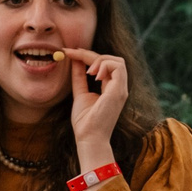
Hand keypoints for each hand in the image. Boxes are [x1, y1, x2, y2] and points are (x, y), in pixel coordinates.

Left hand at [69, 52, 128, 168]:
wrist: (89, 138)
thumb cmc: (85, 121)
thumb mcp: (80, 93)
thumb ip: (79, 76)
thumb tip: (74, 59)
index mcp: (112, 89)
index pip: (106, 65)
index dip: (88, 56)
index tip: (70, 52)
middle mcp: (119, 88)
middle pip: (113, 60)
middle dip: (93, 54)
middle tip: (76, 57)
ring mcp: (121, 90)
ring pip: (118, 61)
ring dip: (100, 60)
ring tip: (88, 71)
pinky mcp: (119, 91)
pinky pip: (118, 67)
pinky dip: (104, 65)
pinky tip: (93, 75)